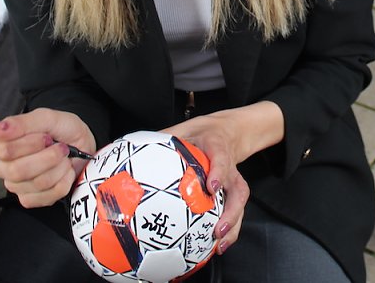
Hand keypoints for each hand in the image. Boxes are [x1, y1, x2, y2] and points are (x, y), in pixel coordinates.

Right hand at [0, 107, 95, 207]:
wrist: (83, 145)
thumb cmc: (62, 129)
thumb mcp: (47, 117)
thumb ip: (21, 122)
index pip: (3, 150)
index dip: (30, 143)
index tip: (45, 136)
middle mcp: (2, 166)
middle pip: (17, 170)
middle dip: (47, 157)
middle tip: (59, 147)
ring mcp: (14, 185)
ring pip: (36, 183)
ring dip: (58, 167)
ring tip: (63, 157)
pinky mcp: (29, 199)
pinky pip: (47, 196)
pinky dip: (63, 181)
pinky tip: (64, 171)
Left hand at [163, 102, 282, 255]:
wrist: (228, 131)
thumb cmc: (202, 133)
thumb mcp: (184, 128)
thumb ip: (163, 138)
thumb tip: (134, 148)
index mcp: (216, 148)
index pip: (220, 159)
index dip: (218, 173)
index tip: (211, 187)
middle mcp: (230, 166)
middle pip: (237, 190)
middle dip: (231, 211)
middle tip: (218, 229)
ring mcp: (234, 180)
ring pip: (239, 203)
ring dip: (233, 224)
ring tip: (220, 244)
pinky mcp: (234, 190)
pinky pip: (236, 209)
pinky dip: (231, 228)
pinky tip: (218, 245)